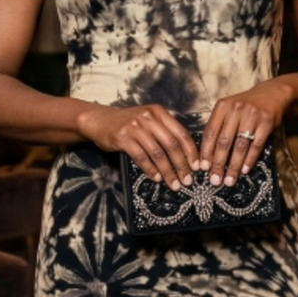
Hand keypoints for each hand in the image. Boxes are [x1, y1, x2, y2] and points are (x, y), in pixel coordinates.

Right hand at [77, 104, 197, 188]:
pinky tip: (156, 178)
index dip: (191, 152)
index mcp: (159, 112)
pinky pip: (141, 156)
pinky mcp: (122, 137)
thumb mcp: (148, 121)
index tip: (197, 167)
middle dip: (181, 165)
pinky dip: (150, 169)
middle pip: (171, 144)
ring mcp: (135, 126)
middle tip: (187, 180)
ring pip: (157, 153)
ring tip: (173, 184)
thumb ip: (164, 131)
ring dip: (167, 171)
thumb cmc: (128, 124)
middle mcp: (148, 117)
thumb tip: (185, 155)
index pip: (181, 133)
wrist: (99, 120)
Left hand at [199, 80, 293, 185]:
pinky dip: (250, 160)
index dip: (206, 152)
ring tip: (229, 180)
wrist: (272, 94)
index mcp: (222, 106)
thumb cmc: (245, 106)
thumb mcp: (229, 109)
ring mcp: (252, 115)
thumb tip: (207, 155)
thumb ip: (219, 126)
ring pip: (240, 146)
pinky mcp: (267, 122)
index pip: (210, 132)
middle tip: (215, 180)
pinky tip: (244, 170)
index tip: (203, 168)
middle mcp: (236, 109)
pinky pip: (256, 145)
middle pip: (224, 141)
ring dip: (233, 166)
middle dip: (218, 163)